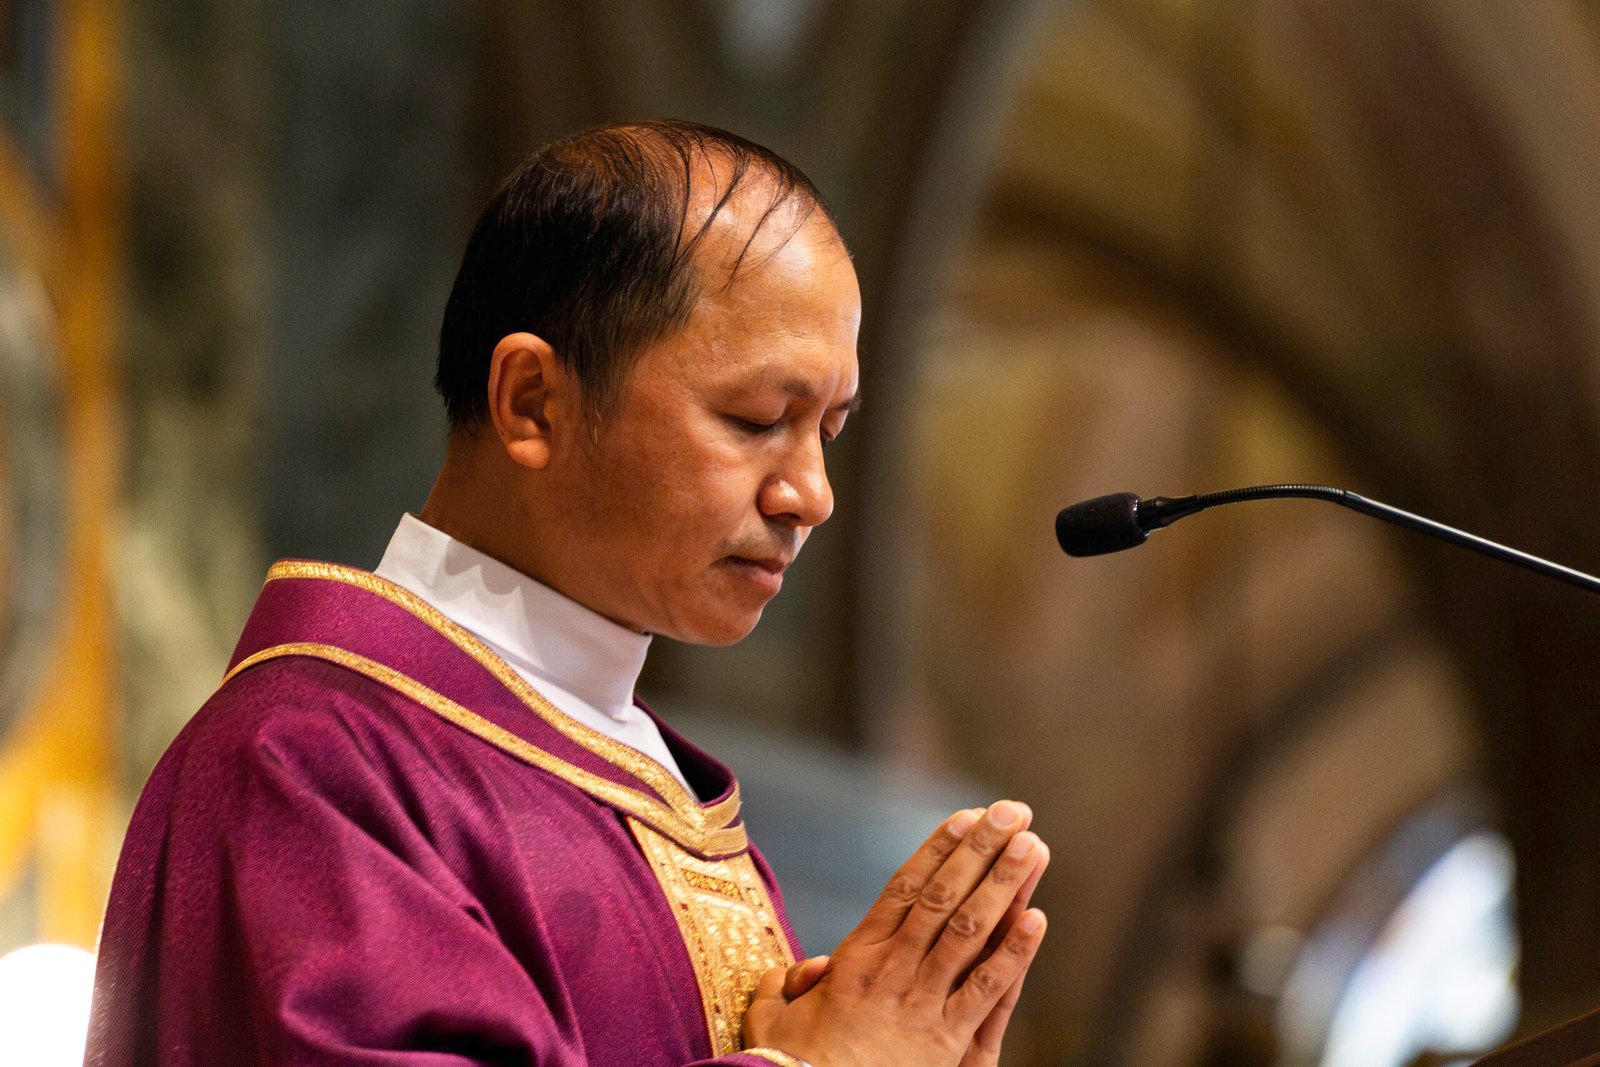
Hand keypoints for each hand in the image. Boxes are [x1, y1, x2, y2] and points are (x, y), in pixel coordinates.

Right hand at [743, 802, 1049, 1066]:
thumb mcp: (774, 1019)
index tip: (965, 817)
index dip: (937, 849)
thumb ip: (788, 987)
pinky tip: (1037, 919)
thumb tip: (806, 970)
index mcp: (856, 957)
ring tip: (1034, 846)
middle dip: (981, 850)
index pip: (904, 888)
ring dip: (1005, 884)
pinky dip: (1014, 954)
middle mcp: (893, 969)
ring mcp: (922, 1002)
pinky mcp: (946, 1040)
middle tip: (1012, 811)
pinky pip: (987, 990)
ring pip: (970, 931)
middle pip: (945, 896)